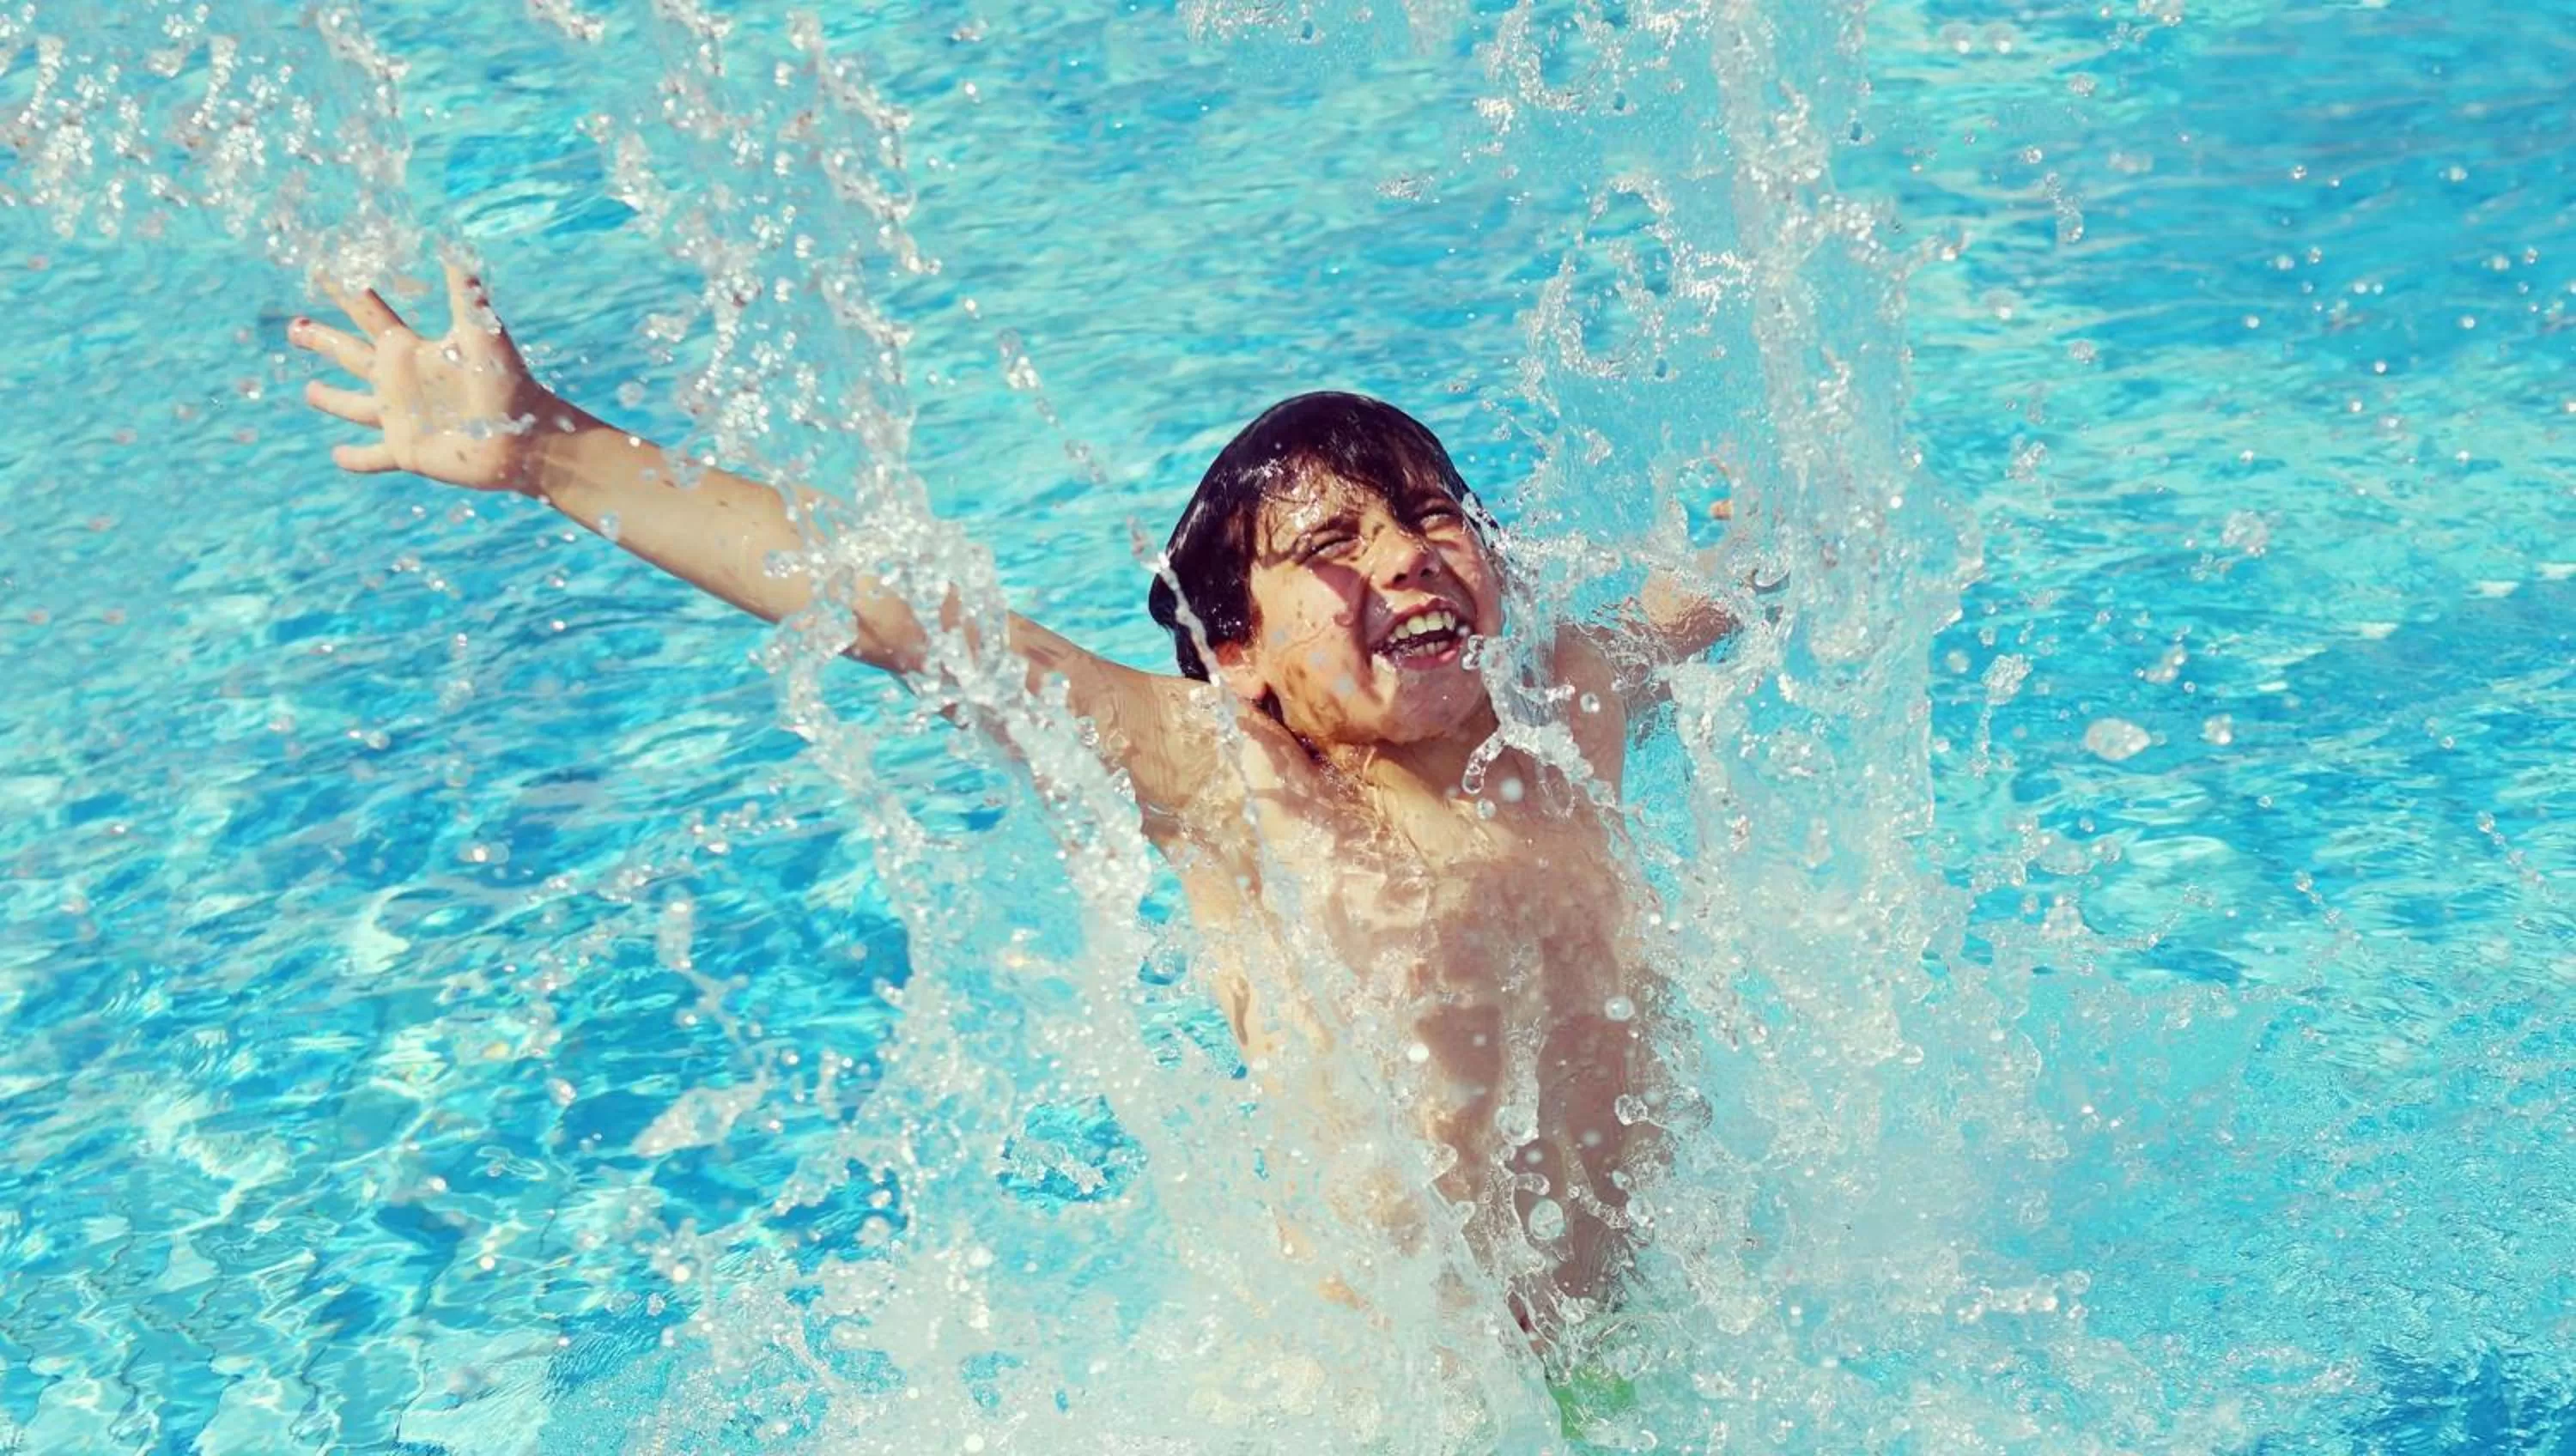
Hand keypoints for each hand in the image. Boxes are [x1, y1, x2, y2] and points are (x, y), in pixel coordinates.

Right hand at [291, 262, 580, 494]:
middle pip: (350, 354)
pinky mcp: (408, 452)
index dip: (343, 289)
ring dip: (332, 399)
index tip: (320, 267)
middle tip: (294, 326)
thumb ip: (465, 290)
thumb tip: (452, 241)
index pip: (367, 312)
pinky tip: (336, 456)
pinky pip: (373, 456)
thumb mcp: (481, 332)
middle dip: (322, 339)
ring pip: (355, 407)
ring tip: (310, 392)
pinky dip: (355, 458)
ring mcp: (401, 418)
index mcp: (410, 349)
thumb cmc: (507, 382)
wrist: (527, 438)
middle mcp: (400, 380)